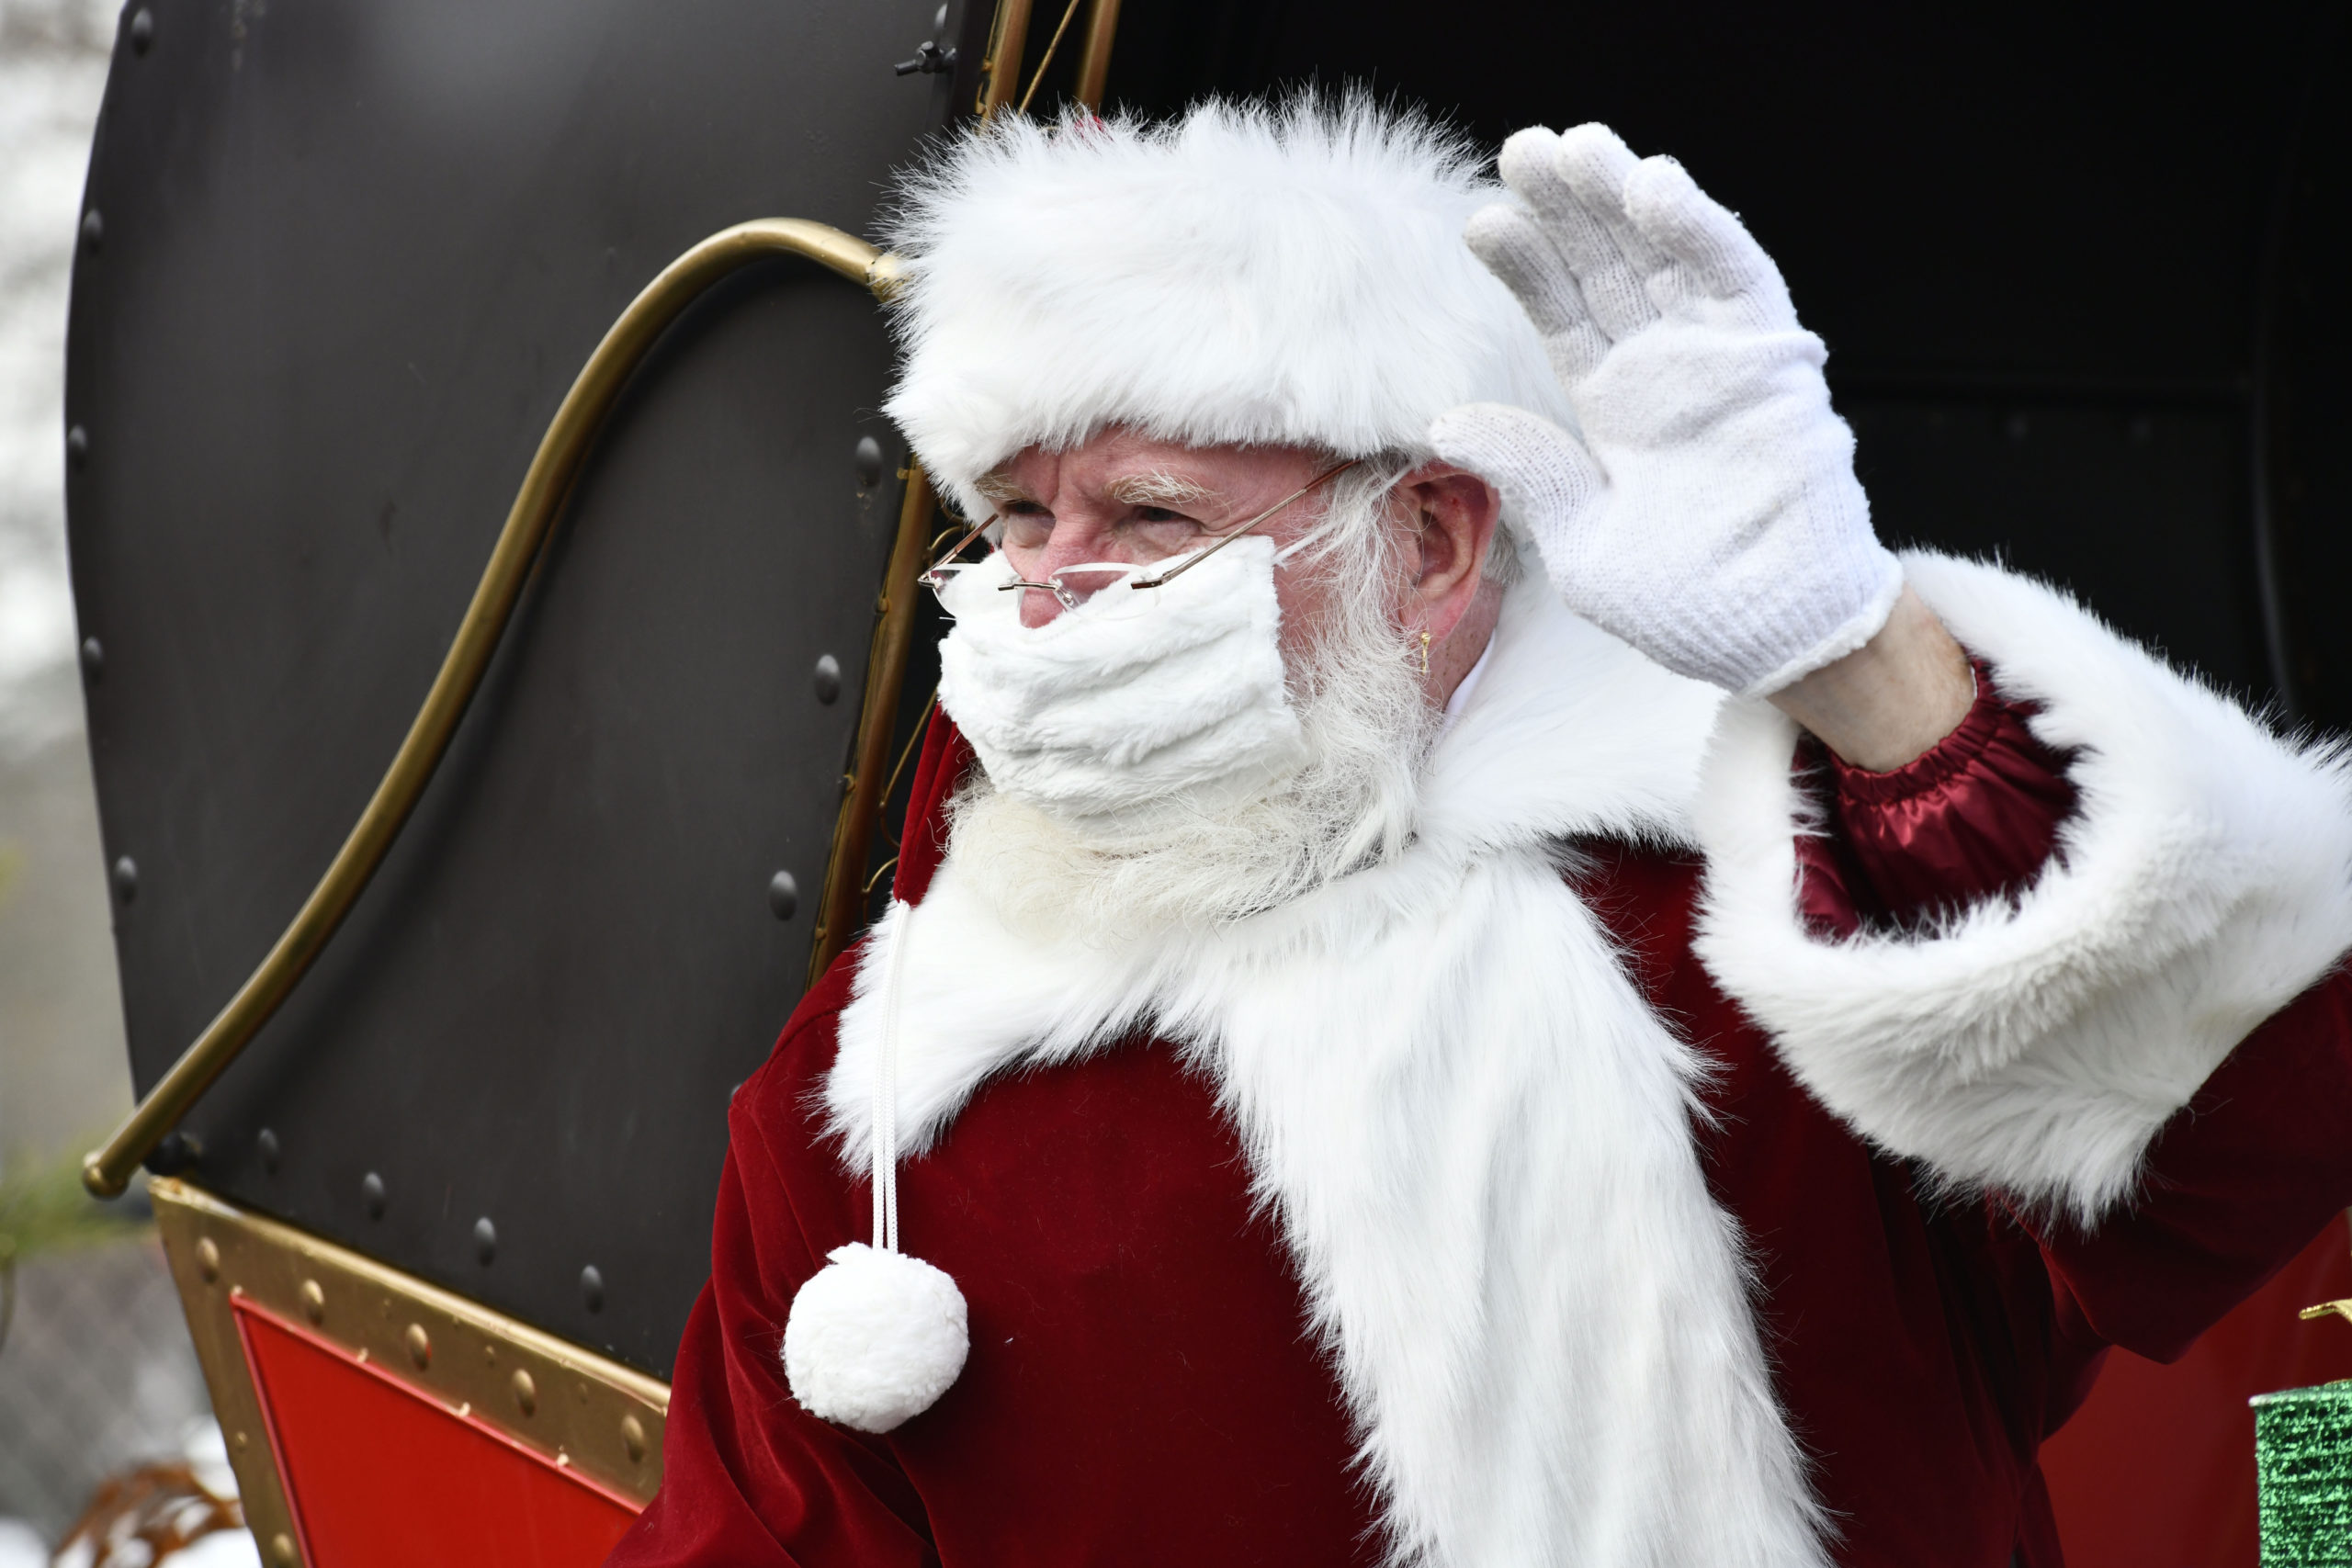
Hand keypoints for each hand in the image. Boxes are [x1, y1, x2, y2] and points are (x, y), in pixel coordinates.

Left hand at [1429, 124, 1902, 696]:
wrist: (1774, 636)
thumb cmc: (1687, 606)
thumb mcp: (1582, 546)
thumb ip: (1530, 474)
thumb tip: (1445, 422)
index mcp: (1615, 410)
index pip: (1564, 316)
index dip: (1528, 266)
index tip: (1484, 220)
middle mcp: (1664, 370)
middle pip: (1607, 268)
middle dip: (1567, 209)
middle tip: (1524, 150)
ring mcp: (1718, 358)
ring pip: (1665, 256)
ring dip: (1623, 198)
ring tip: (1576, 149)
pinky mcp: (1773, 360)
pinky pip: (1737, 279)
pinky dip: (1699, 230)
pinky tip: (1653, 188)